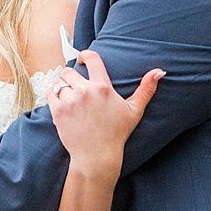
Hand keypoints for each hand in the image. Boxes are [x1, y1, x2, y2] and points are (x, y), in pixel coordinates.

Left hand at [48, 49, 164, 179]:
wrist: (97, 155)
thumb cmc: (116, 133)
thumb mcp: (134, 111)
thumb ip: (146, 89)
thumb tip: (160, 71)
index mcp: (103, 87)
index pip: (92, 58)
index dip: (84, 55)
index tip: (82, 58)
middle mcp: (86, 91)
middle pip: (69, 71)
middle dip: (71, 77)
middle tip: (76, 88)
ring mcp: (71, 100)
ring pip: (59, 82)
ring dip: (62, 88)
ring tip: (71, 99)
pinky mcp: (58, 110)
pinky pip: (50, 93)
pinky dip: (54, 96)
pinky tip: (62, 104)